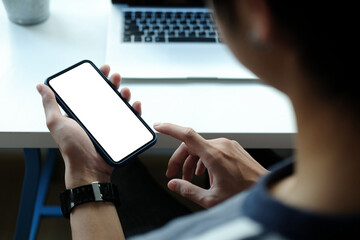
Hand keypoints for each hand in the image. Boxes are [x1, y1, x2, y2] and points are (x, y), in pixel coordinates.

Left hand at [37, 65, 141, 188]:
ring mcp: (108, 126)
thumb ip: (50, 104)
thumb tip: (41, 87)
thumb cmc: (72, 148)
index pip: (89, 91)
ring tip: (126, 91)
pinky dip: (135, 111)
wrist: (89, 169)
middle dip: (112, 83)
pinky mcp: (119, 133)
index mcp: (81, 114)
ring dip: (124, 95)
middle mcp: (94, 118)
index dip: (96, 78)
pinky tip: (135, 105)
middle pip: (106, 96)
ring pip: (119, 106)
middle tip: (115, 77)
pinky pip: (129, 120)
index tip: (101, 69)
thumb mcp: (56, 123)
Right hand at [154, 123, 268, 208]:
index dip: (169, 128)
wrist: (267, 190)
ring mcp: (229, 145)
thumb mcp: (212, 199)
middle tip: (172, 175)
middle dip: (179, 159)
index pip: (186, 135)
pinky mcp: (234, 148)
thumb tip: (173, 184)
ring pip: (201, 148)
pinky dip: (203, 159)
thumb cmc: (244, 195)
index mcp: (214, 155)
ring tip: (189, 179)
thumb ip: (188, 190)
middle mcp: (221, 145)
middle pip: (191, 145)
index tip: (158, 126)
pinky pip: (212, 149)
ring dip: (191, 161)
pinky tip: (203, 174)